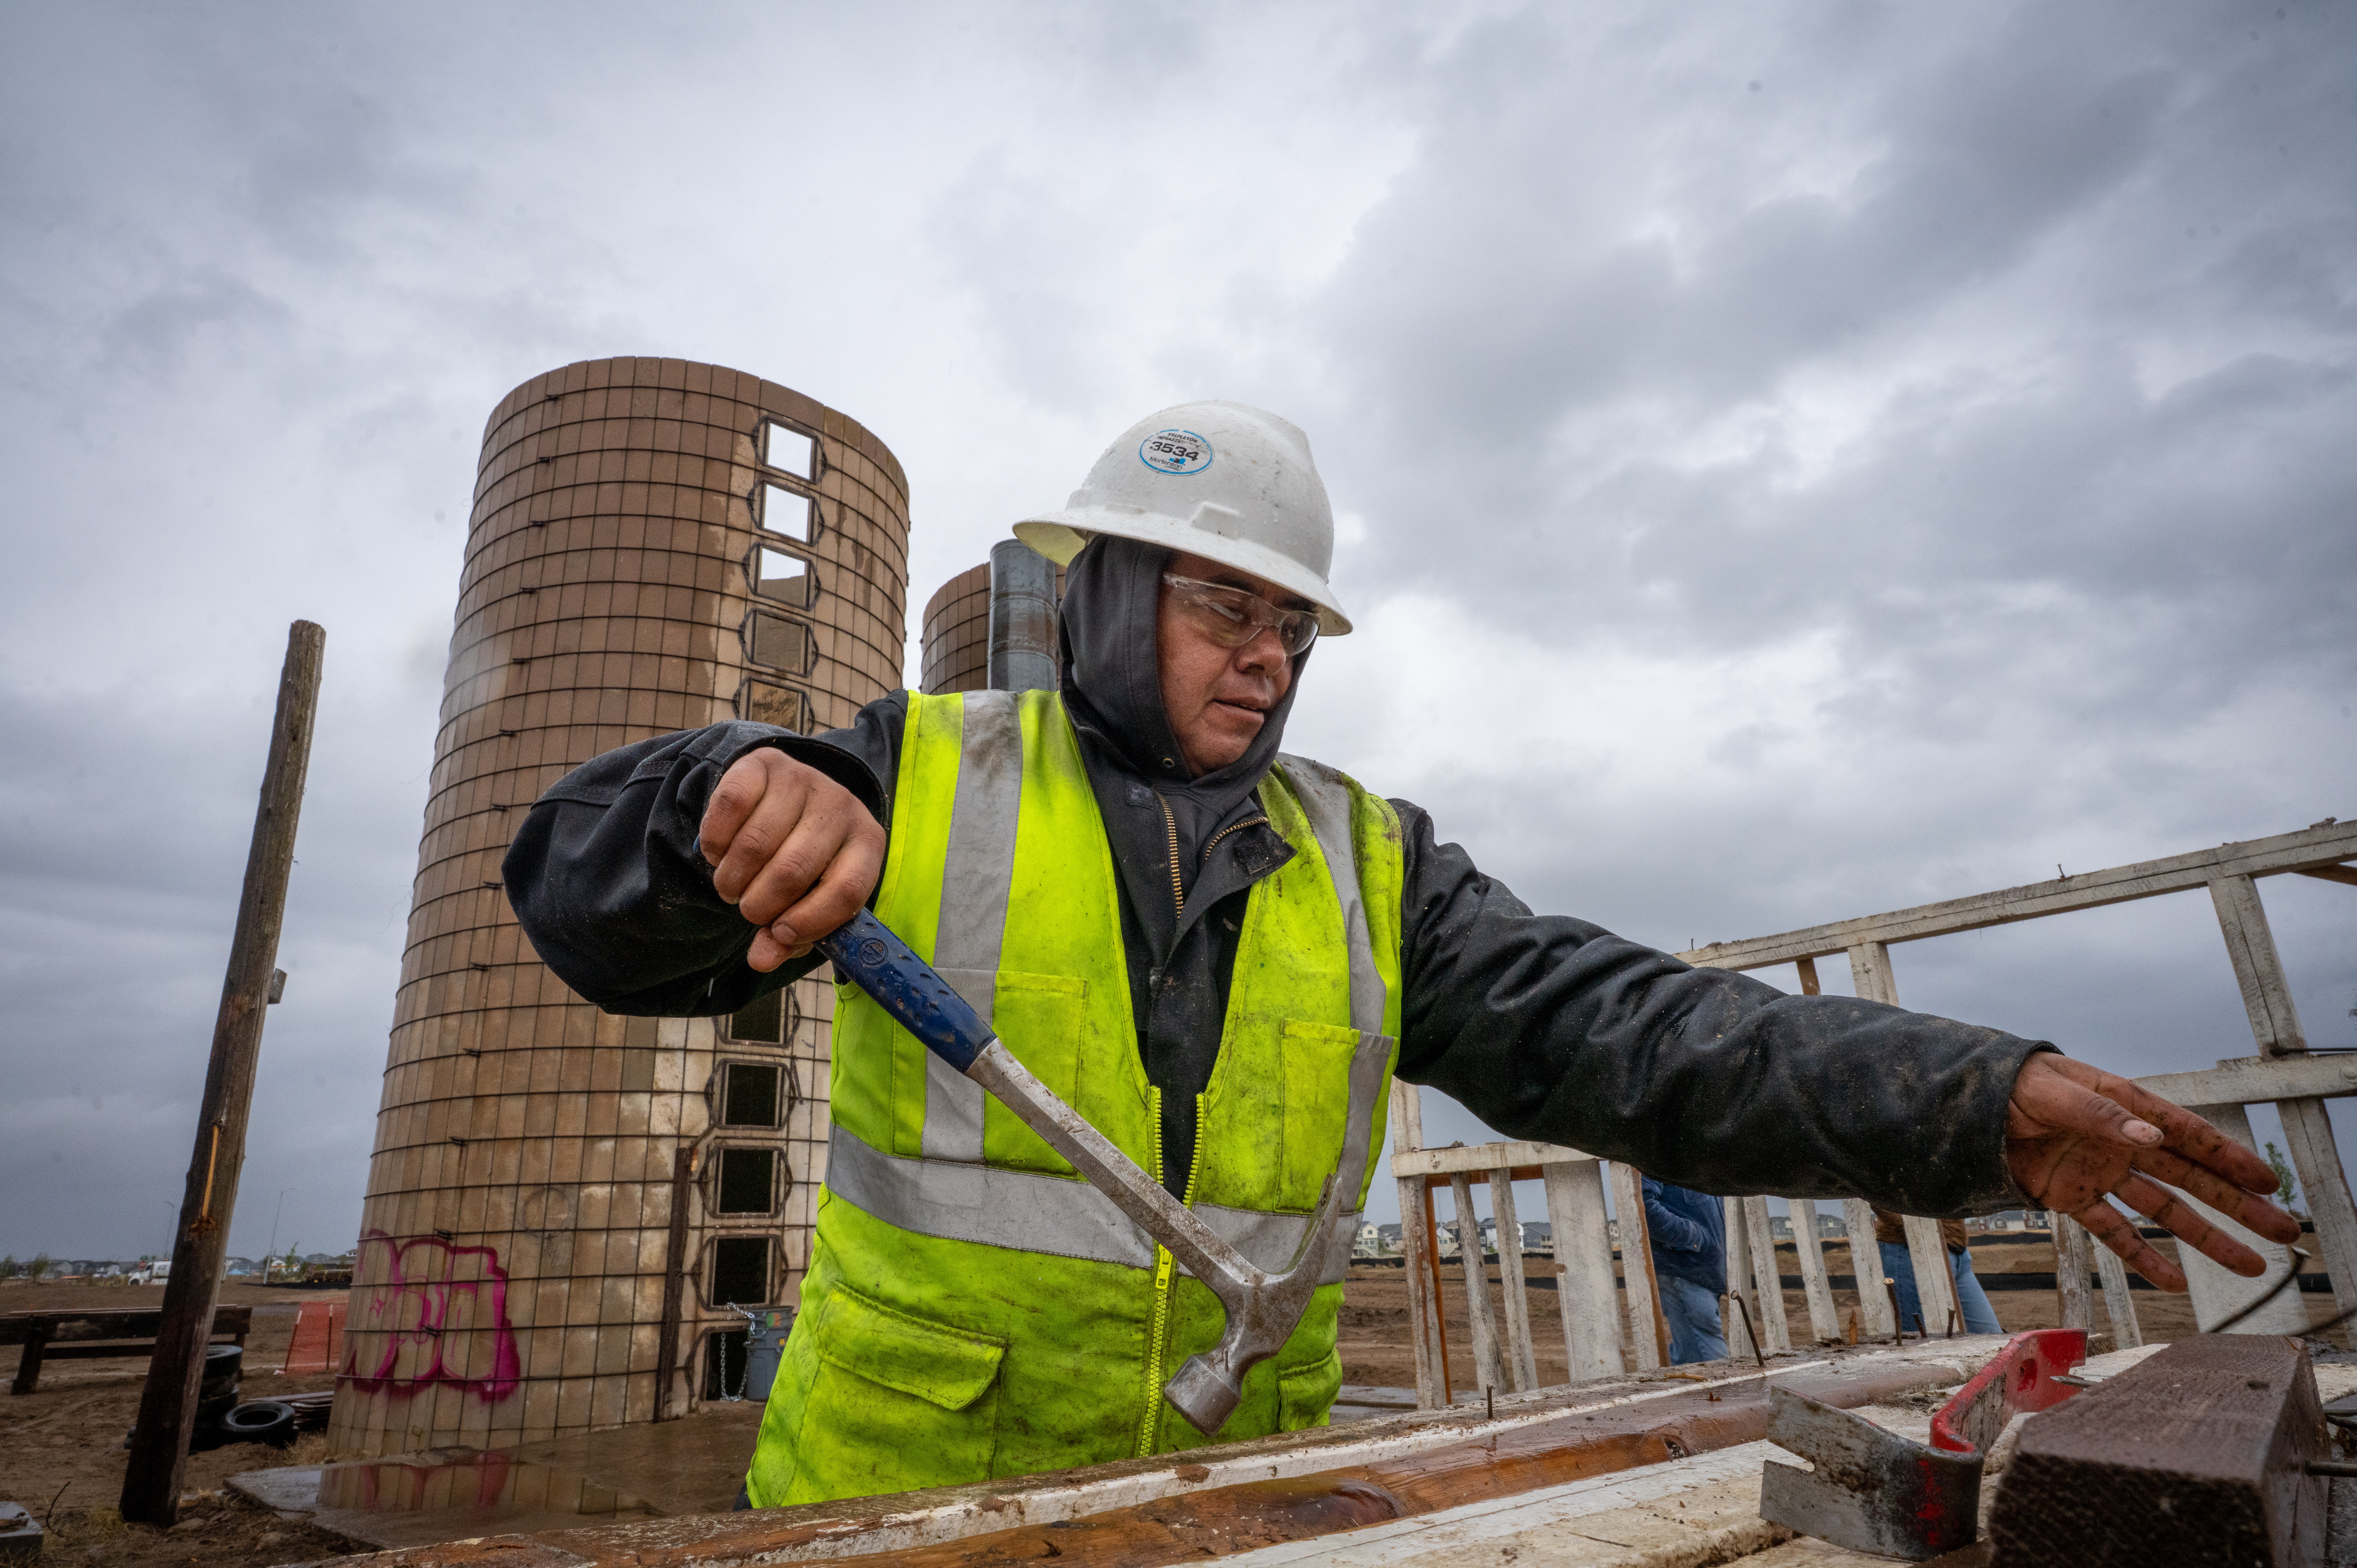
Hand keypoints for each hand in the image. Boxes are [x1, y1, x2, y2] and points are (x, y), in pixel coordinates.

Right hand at [699, 749, 885, 970]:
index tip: (778, 932)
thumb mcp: (808, 898)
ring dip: (732, 878)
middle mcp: (842, 806)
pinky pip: (729, 808)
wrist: (783, 796)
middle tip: (747, 908)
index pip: (847, 891)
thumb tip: (761, 960)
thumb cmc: (803, 860)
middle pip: (794, 871)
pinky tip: (719, 852)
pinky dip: (715, 842)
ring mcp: (804, 779)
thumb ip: (789, 935)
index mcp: (867, 844)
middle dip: (759, 904)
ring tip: (731, 885)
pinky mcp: (765, 763)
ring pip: (756, 844)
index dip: (809, 922)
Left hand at [2005, 1053, 2300, 1289]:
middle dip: (2238, 1205)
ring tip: (2250, 1263)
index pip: (2188, 1136)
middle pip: (2192, 1179)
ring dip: (2206, 1238)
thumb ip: (2101, 1115)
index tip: (2268, 1181)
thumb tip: (2151, 1136)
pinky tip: (2173, 1281)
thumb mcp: (2053, 1092)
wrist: (1968, 1103)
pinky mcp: (2071, 1197)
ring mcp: (2100, 1173)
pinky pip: (2113, 1231)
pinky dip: (2141, 1257)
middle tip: (2283, 1230)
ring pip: (2164, 1210)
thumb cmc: (2013, 1084)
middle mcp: (2122, 1143)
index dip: (2230, 1159)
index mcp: (2125, 1109)